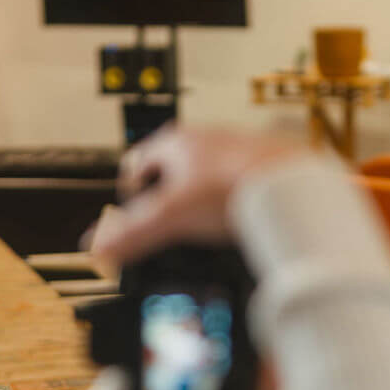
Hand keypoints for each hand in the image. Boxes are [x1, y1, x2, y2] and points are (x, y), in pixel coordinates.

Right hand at [92, 125, 306, 266]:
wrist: (292, 184)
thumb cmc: (234, 188)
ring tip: (205, 230)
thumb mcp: (171, 217)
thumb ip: (133, 234)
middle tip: (169, 230)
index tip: (134, 220)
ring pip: (203, 178)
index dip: (129, 194)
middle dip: (166, 202)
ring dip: (199, 203)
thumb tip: (97, 249)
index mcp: (176, 142)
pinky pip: (235, 186)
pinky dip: (230, 205)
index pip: (135, 164)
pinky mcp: (260, 166)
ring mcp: (234, 151)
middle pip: (170, 172)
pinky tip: (237, 225)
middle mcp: (205, 140)